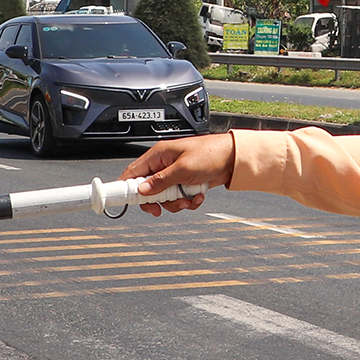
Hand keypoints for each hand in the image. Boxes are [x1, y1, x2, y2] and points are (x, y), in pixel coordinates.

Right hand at [117, 134, 234, 215]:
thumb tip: (142, 190)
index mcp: (158, 155)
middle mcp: (164, 164)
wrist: (234, 158)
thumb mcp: (183, 169)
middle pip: (148, 189)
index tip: (126, 201)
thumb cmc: (211, 153)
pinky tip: (197, 196)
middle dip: (158, 200)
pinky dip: (188, 201)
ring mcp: (174, 175)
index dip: (126, 187)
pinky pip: (178, 198)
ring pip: (164, 197)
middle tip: (163, 206)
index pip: (133, 172)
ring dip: (176, 203)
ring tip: (188, 199)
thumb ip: (161, 180)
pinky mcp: (185, 183)